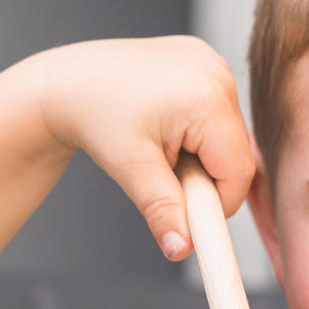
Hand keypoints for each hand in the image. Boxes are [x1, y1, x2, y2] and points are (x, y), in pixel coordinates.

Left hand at [22, 36, 258, 262]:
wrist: (69, 83)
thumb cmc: (93, 116)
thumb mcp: (130, 168)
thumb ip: (163, 209)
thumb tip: (181, 249)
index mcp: (207, 98)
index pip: (238, 173)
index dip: (215, 202)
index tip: (183, 210)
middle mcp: (217, 73)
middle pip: (235, 154)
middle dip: (203, 176)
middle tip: (160, 170)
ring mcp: (212, 62)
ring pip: (227, 135)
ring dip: (200, 154)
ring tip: (158, 145)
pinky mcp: (205, 60)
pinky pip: (216, 112)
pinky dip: (196, 129)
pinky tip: (164, 123)